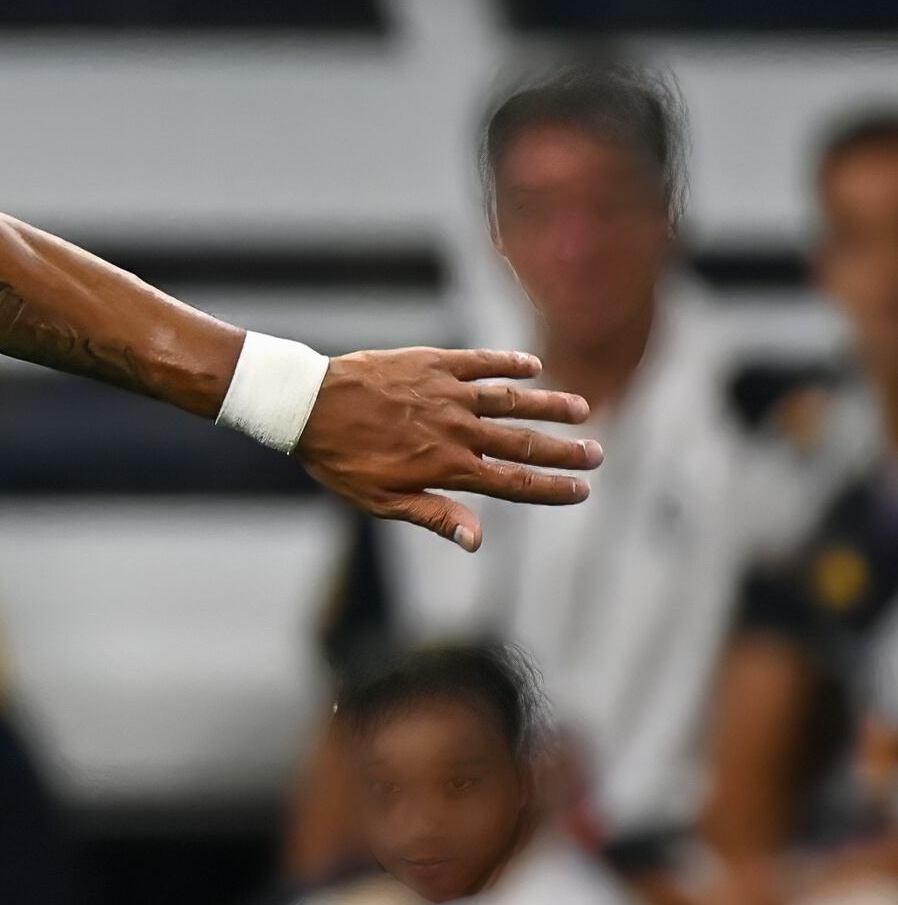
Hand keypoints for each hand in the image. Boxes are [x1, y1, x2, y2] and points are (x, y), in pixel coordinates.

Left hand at [298, 346, 596, 548]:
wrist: (306, 405)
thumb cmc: (339, 459)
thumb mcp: (381, 501)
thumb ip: (435, 515)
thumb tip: (478, 542)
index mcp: (448, 467)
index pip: (513, 482)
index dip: (551, 488)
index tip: (582, 490)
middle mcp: (457, 430)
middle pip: (523, 443)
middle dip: (564, 450)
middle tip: (598, 453)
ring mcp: (448, 394)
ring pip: (512, 400)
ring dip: (549, 405)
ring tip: (581, 409)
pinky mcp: (433, 363)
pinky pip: (481, 363)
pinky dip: (509, 364)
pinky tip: (533, 366)